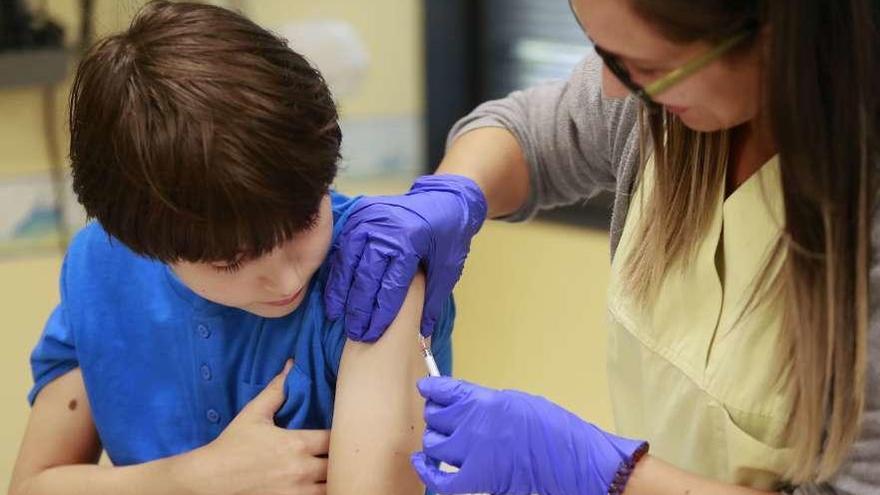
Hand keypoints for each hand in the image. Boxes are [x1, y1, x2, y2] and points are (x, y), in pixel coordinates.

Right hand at [181, 360, 329, 494]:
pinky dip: (321, 493)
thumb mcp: (254, 414)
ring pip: (332, 486)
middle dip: (339, 457)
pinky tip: (317, 485)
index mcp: (296, 444)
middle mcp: (301, 469)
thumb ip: (276, 390)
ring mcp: (296, 492)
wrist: (208, 481)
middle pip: (338, 463)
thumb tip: (291, 365)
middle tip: (338, 451)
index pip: (335, 438)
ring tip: (331, 470)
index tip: (340, 431)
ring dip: (333, 477)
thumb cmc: (231, 446)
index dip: (341, 434)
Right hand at [324, 174, 486, 341]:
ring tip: (337, 316)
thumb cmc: (448, 234)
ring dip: (342, 292)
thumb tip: (421, 334)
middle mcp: (385, 227)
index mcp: (410, 240)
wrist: (443, 199)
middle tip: (356, 332)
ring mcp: (368, 218)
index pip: (390, 285)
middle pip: (365, 276)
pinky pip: (343, 248)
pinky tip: (335, 294)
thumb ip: (432, 300)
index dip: (381, 313)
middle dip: (359, 308)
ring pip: (348, 263)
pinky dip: (338, 272)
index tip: (373, 334)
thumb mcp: (448, 267)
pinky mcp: (359, 215)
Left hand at [411, 377, 647, 494]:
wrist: (569, 458)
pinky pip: (439, 478)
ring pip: (433, 444)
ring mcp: (471, 453)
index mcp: (483, 401)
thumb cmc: (550, 427)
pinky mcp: (476, 479)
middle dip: (436, 415)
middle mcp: (472, 425)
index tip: (426, 387)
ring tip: (443, 439)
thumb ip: (484, 401)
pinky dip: (427, 471)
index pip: (443, 390)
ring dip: (435, 440)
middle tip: (443, 416)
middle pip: (434, 417)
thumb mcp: (513, 400)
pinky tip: (422, 462)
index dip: (431, 388)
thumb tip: (463, 403)